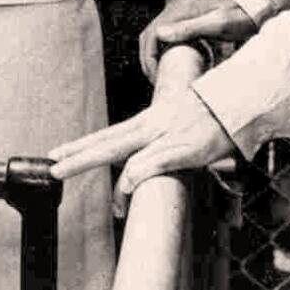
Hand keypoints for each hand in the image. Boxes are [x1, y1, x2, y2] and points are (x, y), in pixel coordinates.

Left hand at [48, 87, 234, 217]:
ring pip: (121, 151)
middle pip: (106, 141)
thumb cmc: (211, 117)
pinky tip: (126, 187)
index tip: (58, 152)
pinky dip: (137, 174)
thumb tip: (147, 161)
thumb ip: (161, 143)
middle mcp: (149, 127)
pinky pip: (153, 162)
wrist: (236, 102)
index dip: (82, 144)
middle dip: (77, 155)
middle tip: (53, 166)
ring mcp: (164, 136)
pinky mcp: (183, 148)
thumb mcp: (178, 127)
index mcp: (147, 123)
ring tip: (71, 179)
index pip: (107, 134)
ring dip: (95, 166)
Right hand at [139, 0, 255, 81]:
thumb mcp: (218, 24)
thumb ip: (189, 28)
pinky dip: (165, 52)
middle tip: (156, 81)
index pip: (151, 35)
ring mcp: (182, 14)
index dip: (149, 58)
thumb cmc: (241, 15)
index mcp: (179, 11)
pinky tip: (175, 64)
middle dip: (148, 60)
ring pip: (158, 36)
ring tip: (162, 75)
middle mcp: (176, 11)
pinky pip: (169, 36)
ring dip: (155, 56)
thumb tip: (159, 34)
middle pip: (150, 36)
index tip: (156, 77)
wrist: (257, 5)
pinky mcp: (189, 20)